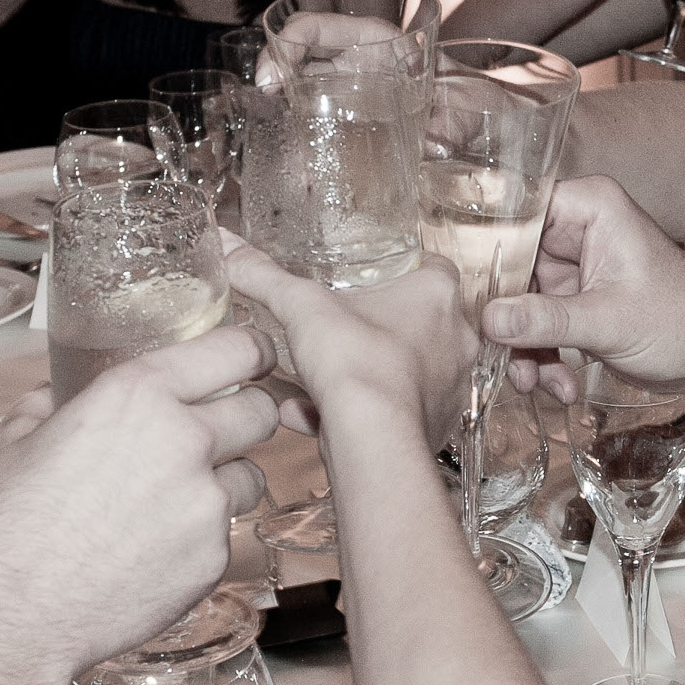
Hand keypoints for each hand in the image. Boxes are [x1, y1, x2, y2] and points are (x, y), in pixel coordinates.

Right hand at [0, 324, 279, 669]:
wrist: (11, 615)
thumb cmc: (4, 527)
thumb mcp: (14, 442)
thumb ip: (48, 405)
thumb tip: (55, 395)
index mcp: (135, 395)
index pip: (233, 350)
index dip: (252, 351)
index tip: (255, 357)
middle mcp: (183, 440)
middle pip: (261, 410)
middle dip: (247, 416)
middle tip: (222, 431)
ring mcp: (205, 502)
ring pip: (251, 475)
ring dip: (227, 480)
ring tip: (174, 501)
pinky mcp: (213, 557)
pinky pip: (226, 531)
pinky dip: (202, 535)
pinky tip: (156, 548)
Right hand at [224, 234, 476, 445]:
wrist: (373, 438)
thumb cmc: (355, 363)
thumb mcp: (301, 306)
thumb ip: (263, 275)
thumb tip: (229, 246)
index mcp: (436, 297)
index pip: (435, 267)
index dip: (406, 268)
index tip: (377, 273)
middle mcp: (455, 340)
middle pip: (424, 320)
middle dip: (384, 323)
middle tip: (348, 323)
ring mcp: (449, 385)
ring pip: (410, 370)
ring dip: (371, 370)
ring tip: (326, 373)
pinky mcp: (437, 424)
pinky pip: (397, 411)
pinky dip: (362, 410)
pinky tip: (314, 413)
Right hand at [482, 175, 684, 412]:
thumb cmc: (683, 320)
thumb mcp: (609, 321)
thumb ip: (546, 320)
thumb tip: (488, 320)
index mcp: (586, 208)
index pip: (512, 215)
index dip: (484, 254)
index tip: (462, 292)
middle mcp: (574, 229)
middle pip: (508, 266)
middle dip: (506, 319)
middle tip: (497, 355)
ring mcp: (571, 266)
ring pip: (517, 303)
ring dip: (524, 349)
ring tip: (538, 383)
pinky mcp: (572, 300)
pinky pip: (534, 324)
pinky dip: (541, 357)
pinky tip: (560, 385)